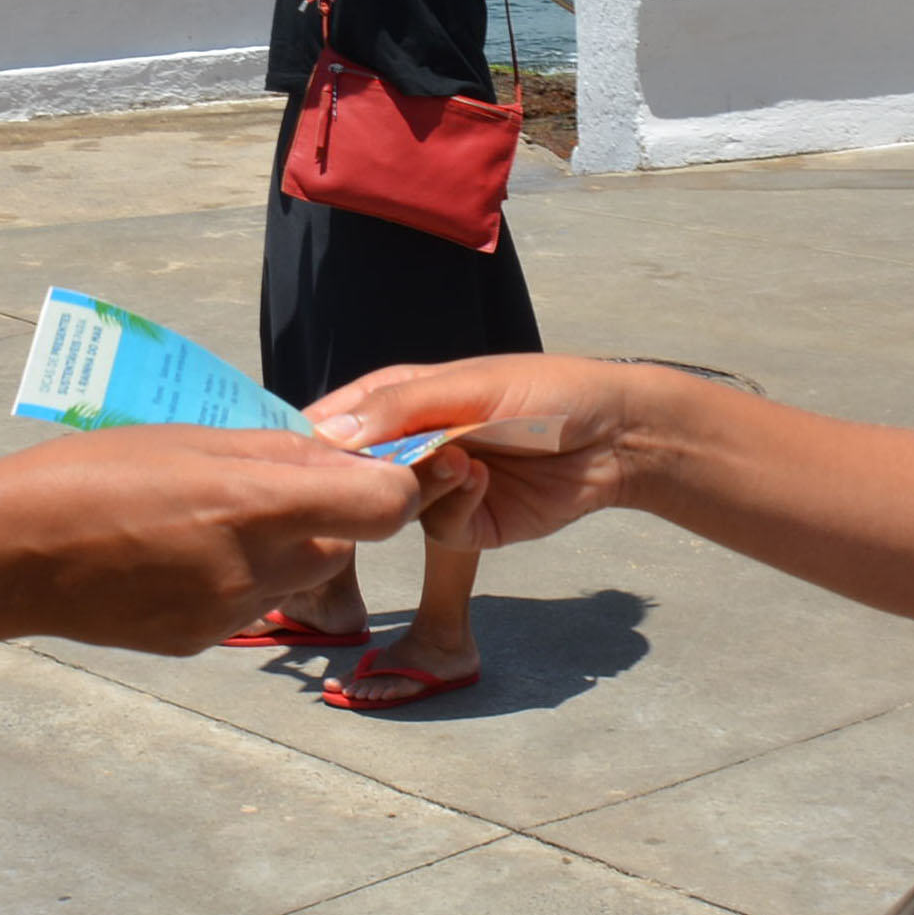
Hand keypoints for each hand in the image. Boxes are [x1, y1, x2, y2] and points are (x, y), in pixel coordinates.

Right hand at [0, 425, 451, 655]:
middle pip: (338, 544)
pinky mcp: (200, 641)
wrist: (9, 554)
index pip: (383, 508)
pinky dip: (232, 576)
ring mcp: (226, 614)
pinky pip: (246, 602)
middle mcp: (252, 569)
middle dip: (320, 515)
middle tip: (258, 483)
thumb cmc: (94, 473)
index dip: (396, 486)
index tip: (379, 468)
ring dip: (275, 547)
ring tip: (200, 517)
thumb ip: (279, 452)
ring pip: (292, 575)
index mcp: (253, 505)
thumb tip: (346, 455)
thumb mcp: (191, 438)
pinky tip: (173, 555)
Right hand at [311, 357, 651, 550]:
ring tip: (460, 459)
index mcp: (404, 399)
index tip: (295, 456)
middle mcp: (413, 445)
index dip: (314, 438)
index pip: (338, 419)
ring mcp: (438, 488)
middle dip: (363, 475)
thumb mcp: (472, 387)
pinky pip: (439, 527)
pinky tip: (481, 478)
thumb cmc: (548, 391)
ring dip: (421, 486)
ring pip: (395, 505)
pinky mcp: (468, 525)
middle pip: (358, 473)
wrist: (618, 436)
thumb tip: (326, 432)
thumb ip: (401, 408)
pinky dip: (454, 505)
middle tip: (380, 469)